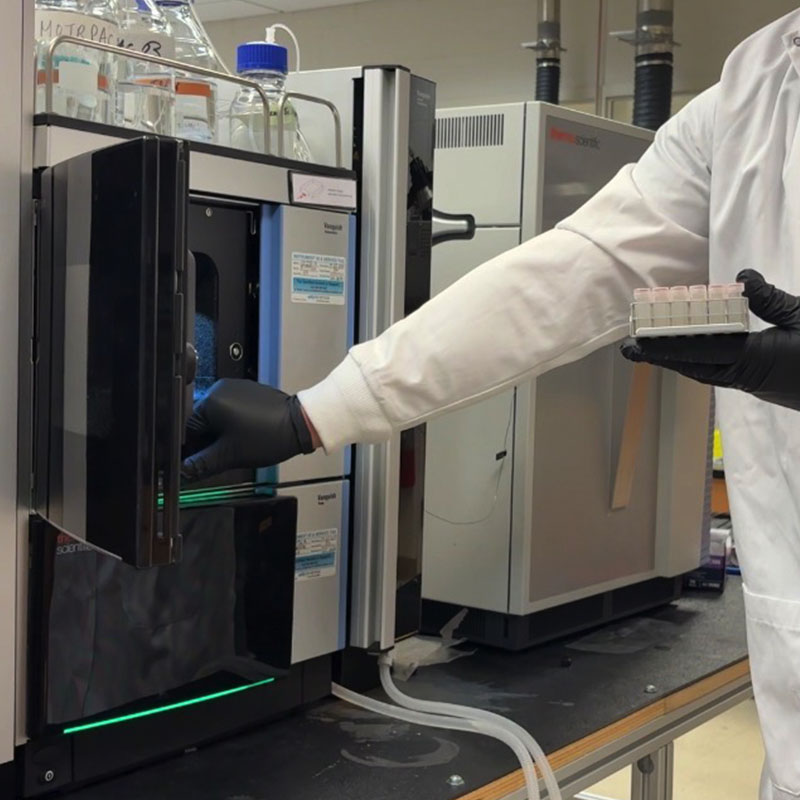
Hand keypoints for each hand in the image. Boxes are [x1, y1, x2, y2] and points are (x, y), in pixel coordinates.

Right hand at [182, 379, 317, 481]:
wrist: (300, 425)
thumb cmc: (270, 435)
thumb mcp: (229, 456)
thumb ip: (201, 464)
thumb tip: (183, 471)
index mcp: (210, 401)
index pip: (188, 430)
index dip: (192, 450)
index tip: (197, 463)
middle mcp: (220, 389)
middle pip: (202, 423)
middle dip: (208, 442)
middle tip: (222, 456)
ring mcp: (235, 388)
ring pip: (217, 418)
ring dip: (221, 434)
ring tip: (237, 446)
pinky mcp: (248, 392)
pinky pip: (231, 411)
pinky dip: (233, 426)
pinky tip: (245, 436)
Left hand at [621, 270, 799, 410]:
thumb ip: (772, 301)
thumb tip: (741, 276)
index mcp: (756, 360)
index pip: (699, 351)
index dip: (665, 346)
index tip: (636, 344)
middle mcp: (748, 376)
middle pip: (694, 365)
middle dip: (662, 357)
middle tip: (630, 348)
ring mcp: (755, 383)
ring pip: (707, 371)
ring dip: (679, 360)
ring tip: (653, 348)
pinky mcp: (763, 382)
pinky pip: (723, 372)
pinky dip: (703, 361)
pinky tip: (694, 351)